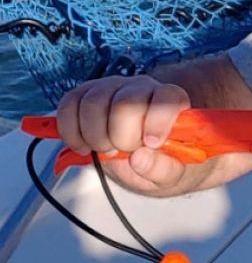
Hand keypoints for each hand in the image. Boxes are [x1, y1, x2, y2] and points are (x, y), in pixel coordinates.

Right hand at [55, 74, 192, 193]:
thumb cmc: (159, 159)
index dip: (157, 122)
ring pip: (94, 102)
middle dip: (121, 137)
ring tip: (106, 150)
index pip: (167, 98)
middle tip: (126, 151)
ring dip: (95, 136)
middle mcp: (142, 88)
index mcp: (170, 102)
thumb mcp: (171, 173)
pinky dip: (71, 131)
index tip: (151, 144)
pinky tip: (84, 146)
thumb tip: (140, 158)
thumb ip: (163, 169)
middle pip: (125, 103)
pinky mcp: (84, 95)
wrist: (139, 154)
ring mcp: (111, 88)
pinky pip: (69, 104)